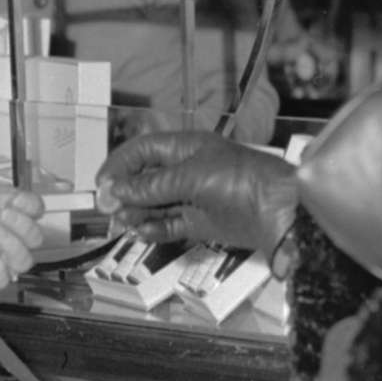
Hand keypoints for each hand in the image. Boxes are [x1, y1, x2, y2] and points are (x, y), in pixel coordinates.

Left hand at [0, 168, 44, 291]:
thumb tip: (20, 201)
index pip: (32, 210)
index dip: (33, 208)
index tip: (17, 204)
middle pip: (34, 238)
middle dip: (27, 228)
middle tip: (4, 217)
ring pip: (24, 261)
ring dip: (19, 248)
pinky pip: (1, 278)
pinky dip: (1, 265)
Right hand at [98, 127, 297, 257]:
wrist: (280, 211)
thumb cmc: (240, 181)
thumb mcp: (191, 177)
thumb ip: (152, 186)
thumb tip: (116, 192)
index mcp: (186, 147)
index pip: (143, 150)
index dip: (120, 165)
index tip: (101, 184)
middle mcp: (187, 170)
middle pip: (145, 179)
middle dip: (125, 193)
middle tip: (107, 210)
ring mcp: (194, 198)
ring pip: (155, 205)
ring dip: (137, 213)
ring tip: (124, 224)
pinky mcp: (201, 224)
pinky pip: (169, 225)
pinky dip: (154, 229)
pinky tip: (142, 233)